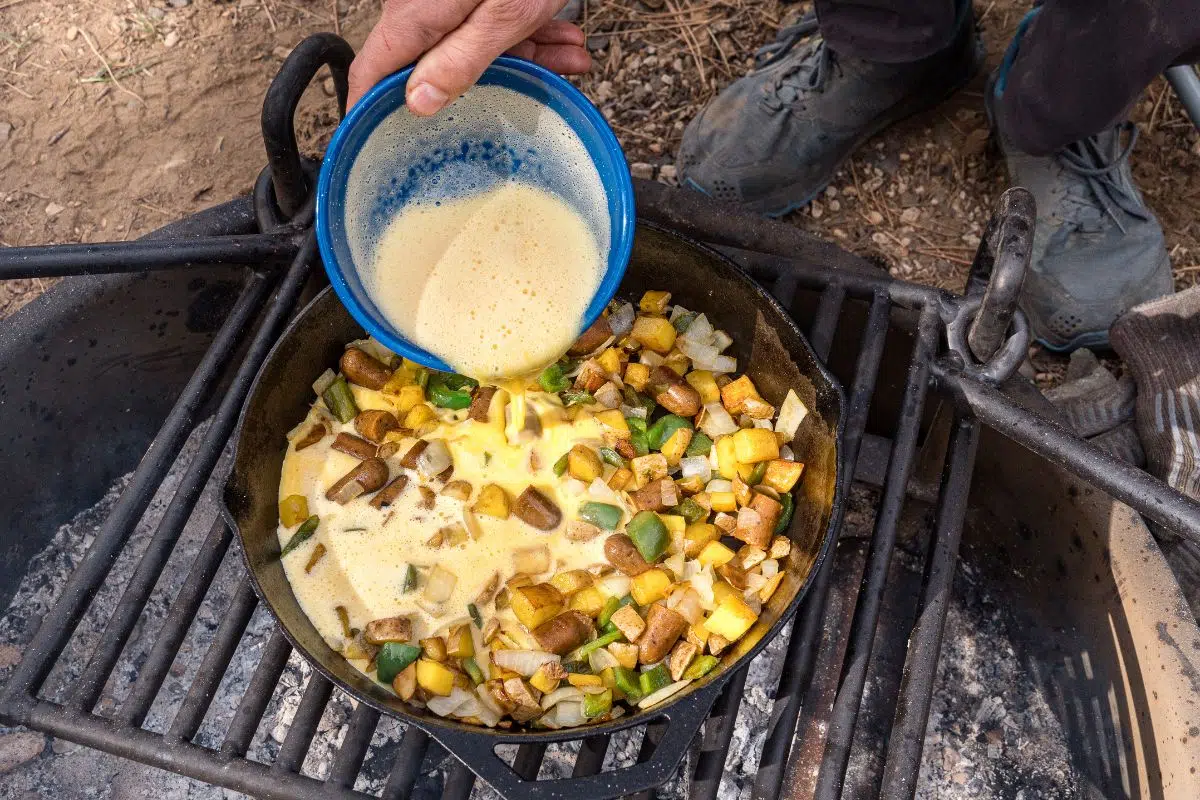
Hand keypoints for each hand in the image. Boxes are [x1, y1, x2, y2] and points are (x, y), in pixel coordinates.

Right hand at [348, 0, 591, 112]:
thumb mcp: (500, 16)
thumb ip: (459, 62)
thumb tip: (417, 102)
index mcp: (414, 15)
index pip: (372, 72)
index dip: (369, 110)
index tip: (375, 141)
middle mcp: (420, 3)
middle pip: (437, 61)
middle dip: (489, 80)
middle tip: (533, 93)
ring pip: (476, 39)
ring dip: (527, 53)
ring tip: (569, 59)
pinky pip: (493, 15)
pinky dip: (531, 28)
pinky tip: (566, 38)